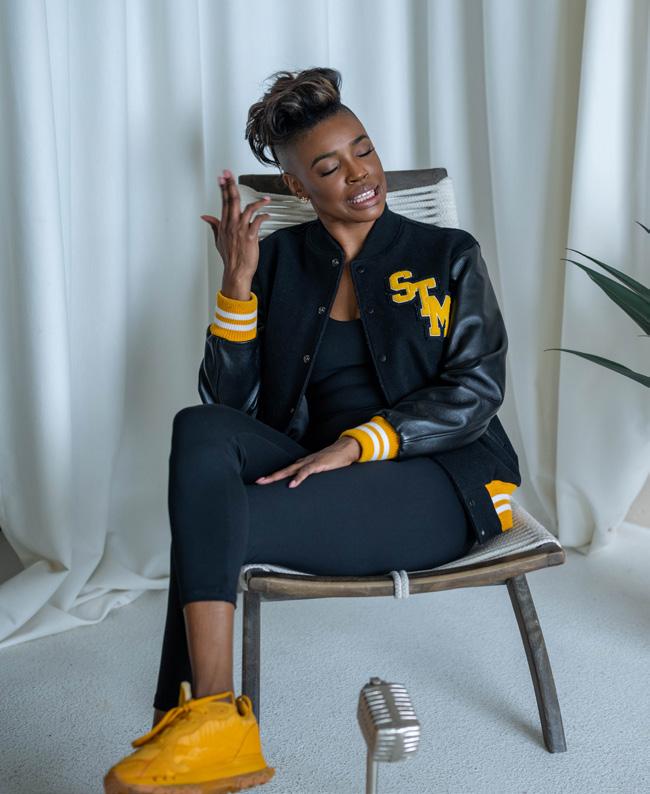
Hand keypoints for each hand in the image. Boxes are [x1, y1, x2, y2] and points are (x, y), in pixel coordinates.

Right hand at [200, 168, 271, 283]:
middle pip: (231, 200)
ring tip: (266, 199)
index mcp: (224, 225)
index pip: (223, 202)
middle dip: (231, 184)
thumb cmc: (230, 257)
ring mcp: (240, 230)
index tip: (223, 177)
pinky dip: (264, 216)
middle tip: (230, 174)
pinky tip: (268, 215)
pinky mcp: (250, 236)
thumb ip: (214, 225)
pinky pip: (258, 221)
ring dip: (258, 201)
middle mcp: (231, 225)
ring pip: (247, 208)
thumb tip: (205, 217)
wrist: (236, 271)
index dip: (223, 188)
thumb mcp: (218, 240)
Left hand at [255, 437, 362, 487]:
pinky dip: (298, 478)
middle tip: (258, 482)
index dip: (274, 476)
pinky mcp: (318, 464)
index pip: (286, 471)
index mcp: (304, 464)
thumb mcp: (321, 469)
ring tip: (267, 482)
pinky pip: (306, 472)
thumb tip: (307, 485)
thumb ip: (313, 475)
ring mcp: (310, 462)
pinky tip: (292, 485)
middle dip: (270, 476)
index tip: (263, 482)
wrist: (346, 449)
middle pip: (284, 470)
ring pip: (291, 470)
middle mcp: (304, 462)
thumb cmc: (334, 460)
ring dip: (278, 476)